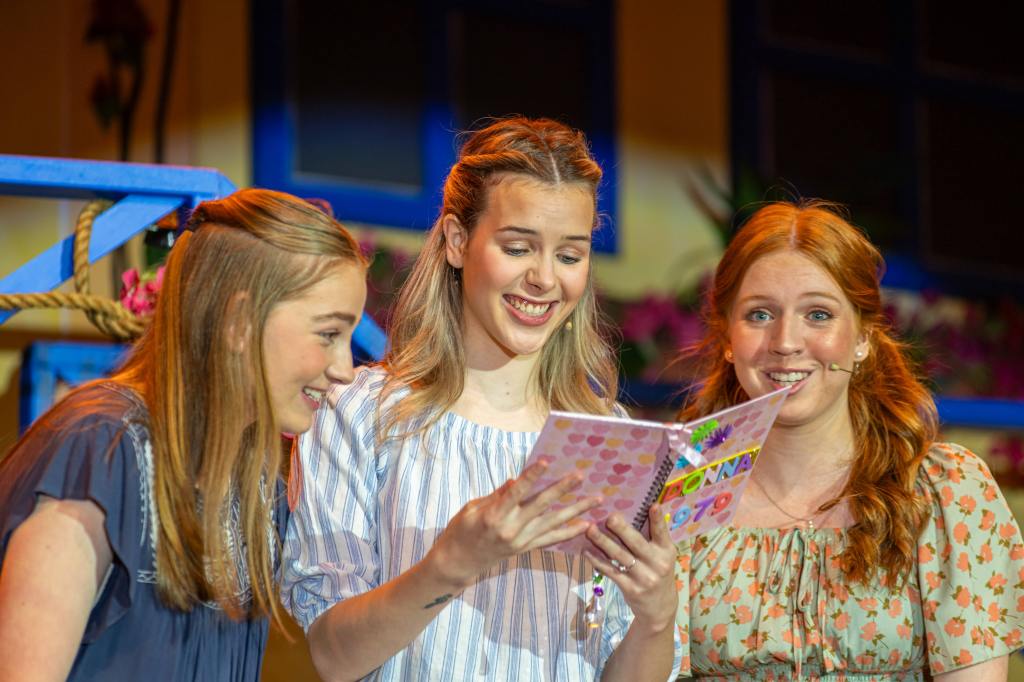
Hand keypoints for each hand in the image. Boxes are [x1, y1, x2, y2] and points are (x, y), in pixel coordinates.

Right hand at [427, 461, 599, 588]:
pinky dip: (569, 532)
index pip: (516, 492)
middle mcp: (511, 529)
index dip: (532, 476)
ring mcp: (521, 541)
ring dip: (576, 510)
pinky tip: (586, 525)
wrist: (458, 563)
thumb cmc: (460, 531)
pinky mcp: (525, 549)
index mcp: (494, 515)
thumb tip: (515, 481)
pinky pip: (551, 539)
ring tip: (596, 500)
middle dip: (562, 489)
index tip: (546, 462)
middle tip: (581, 476)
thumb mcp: (471, 508)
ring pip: (553, 523)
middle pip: (541, 506)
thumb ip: (496, 495)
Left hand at [584, 504, 677, 632]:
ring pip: (620, 556)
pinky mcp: (630, 588)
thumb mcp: (663, 556)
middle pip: (637, 543)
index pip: (662, 533)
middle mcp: (657, 564)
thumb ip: (653, 538)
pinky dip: (597, 560)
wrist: (659, 608)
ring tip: (589, 529)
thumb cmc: (658, 572)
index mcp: (666, 551)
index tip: (653, 505)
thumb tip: (638, 511)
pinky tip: (586, 551)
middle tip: (609, 517)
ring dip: (603, 542)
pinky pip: (610, 571)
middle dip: (622, 530)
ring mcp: (643, 577)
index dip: (658, 519)